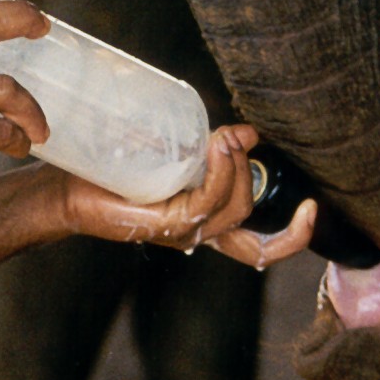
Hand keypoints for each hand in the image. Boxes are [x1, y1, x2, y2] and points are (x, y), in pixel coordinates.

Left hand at [58, 124, 318, 269]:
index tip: (312, 208)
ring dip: (236, 168)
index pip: (260, 247)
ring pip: (232, 208)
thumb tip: (246, 132)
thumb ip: (208, 147)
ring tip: (225, 137)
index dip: (293, 237)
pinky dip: (219, 176)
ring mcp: (181, 232)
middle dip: (250, 170)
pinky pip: (206, 205)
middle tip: (235, 135)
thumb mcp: (171, 154)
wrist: (67, 186)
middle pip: (249, 217)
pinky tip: (218, 149)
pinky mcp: (165, 225)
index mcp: (205, 222)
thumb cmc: (115, 169)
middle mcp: (197, 233)